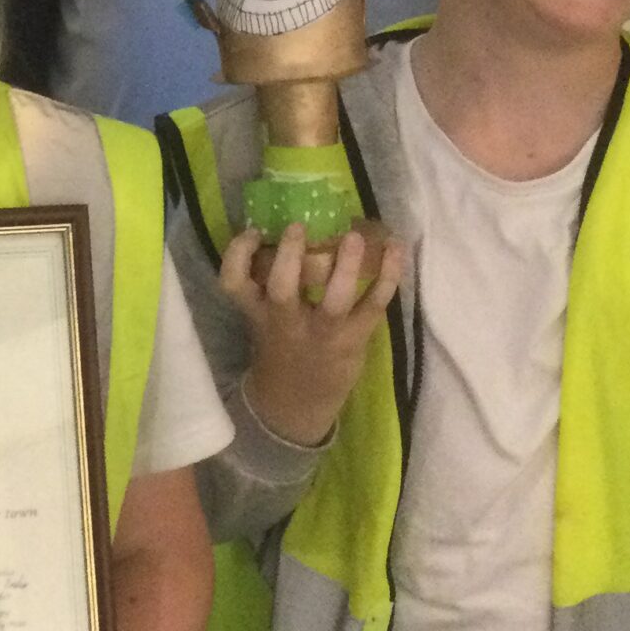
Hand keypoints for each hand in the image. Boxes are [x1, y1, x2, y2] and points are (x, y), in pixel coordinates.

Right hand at [221, 221, 403, 447]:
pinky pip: (374, 305)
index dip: (239, 254)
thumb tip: (289, 230)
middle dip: (291, 256)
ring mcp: (323, 333)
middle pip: (282, 289)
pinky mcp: (354, 339)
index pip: (234, 283)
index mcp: (258, 313)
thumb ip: (268, 286)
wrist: (296, 405)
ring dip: (347, 267)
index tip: (255, 231)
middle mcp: (287, 322)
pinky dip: (388, 275)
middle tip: (300, 225)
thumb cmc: (281, 349)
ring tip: (355, 236)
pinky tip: (395, 247)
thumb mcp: (262, 320)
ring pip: (335, 300)